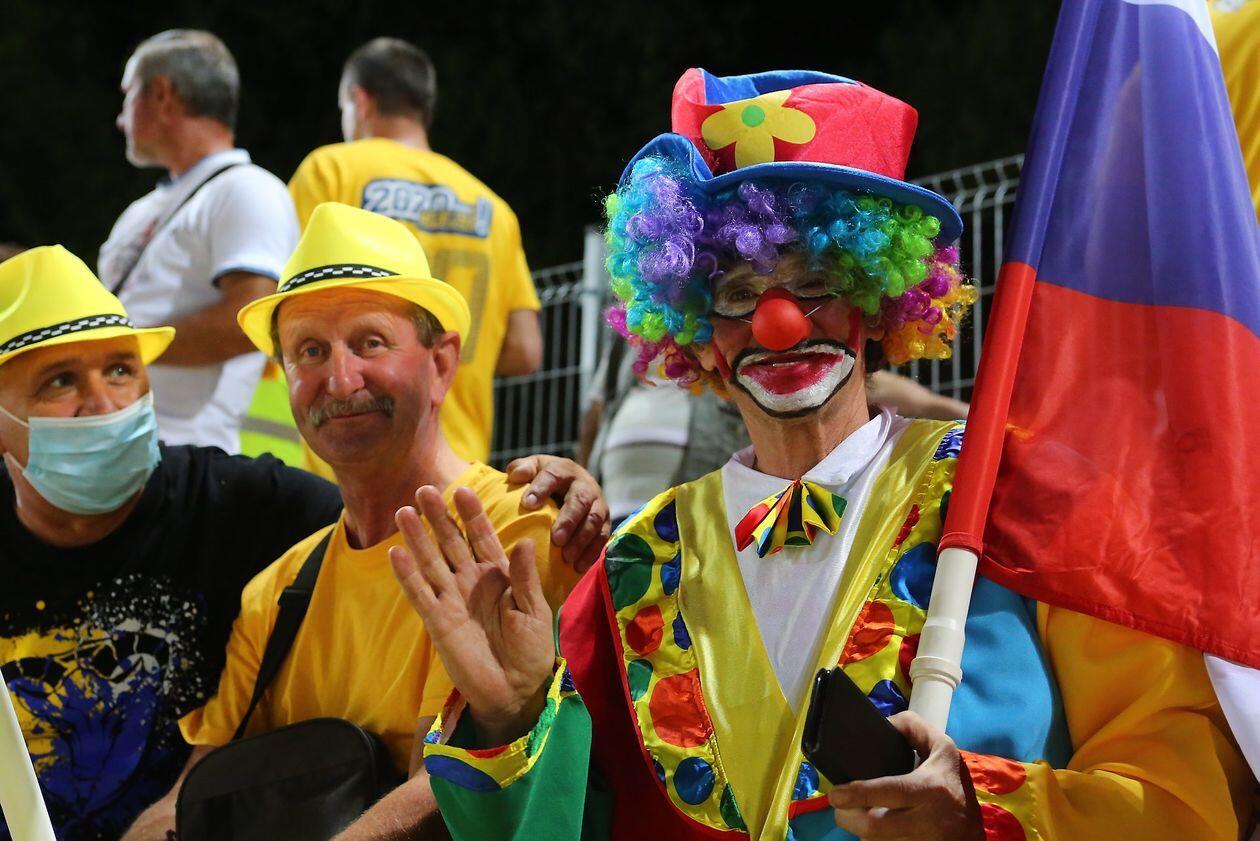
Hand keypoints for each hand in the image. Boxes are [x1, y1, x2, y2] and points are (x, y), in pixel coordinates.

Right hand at [390, 486, 555, 744]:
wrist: (516, 691)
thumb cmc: (531, 650)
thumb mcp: (535, 610)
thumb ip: (524, 577)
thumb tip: (524, 541)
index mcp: (498, 576)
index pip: (482, 538)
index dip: (472, 515)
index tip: (463, 490)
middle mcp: (472, 582)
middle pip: (452, 543)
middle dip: (439, 517)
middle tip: (424, 489)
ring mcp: (452, 600)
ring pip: (431, 562)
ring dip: (418, 538)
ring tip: (404, 512)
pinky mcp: (438, 622)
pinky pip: (420, 594)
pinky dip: (408, 575)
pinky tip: (396, 553)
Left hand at [506, 454, 609, 572]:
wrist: (572, 485)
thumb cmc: (546, 480)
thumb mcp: (534, 468)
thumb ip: (522, 468)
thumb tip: (514, 476)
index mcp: (564, 470)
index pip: (554, 475)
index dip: (541, 488)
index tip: (527, 503)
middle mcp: (585, 486)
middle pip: (580, 500)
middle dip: (569, 520)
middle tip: (557, 539)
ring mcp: (598, 504)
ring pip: (594, 520)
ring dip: (582, 540)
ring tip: (567, 557)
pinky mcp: (605, 522)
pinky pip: (602, 537)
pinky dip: (591, 553)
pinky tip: (578, 567)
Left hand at [828, 711, 981, 839]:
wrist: (971, 832)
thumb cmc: (953, 785)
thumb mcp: (944, 749)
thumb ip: (914, 728)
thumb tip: (884, 723)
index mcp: (931, 788)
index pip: (892, 791)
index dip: (860, 793)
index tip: (836, 793)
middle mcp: (926, 821)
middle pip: (875, 826)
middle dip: (848, 817)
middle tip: (839, 805)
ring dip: (859, 830)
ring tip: (856, 816)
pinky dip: (873, 840)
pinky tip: (874, 830)